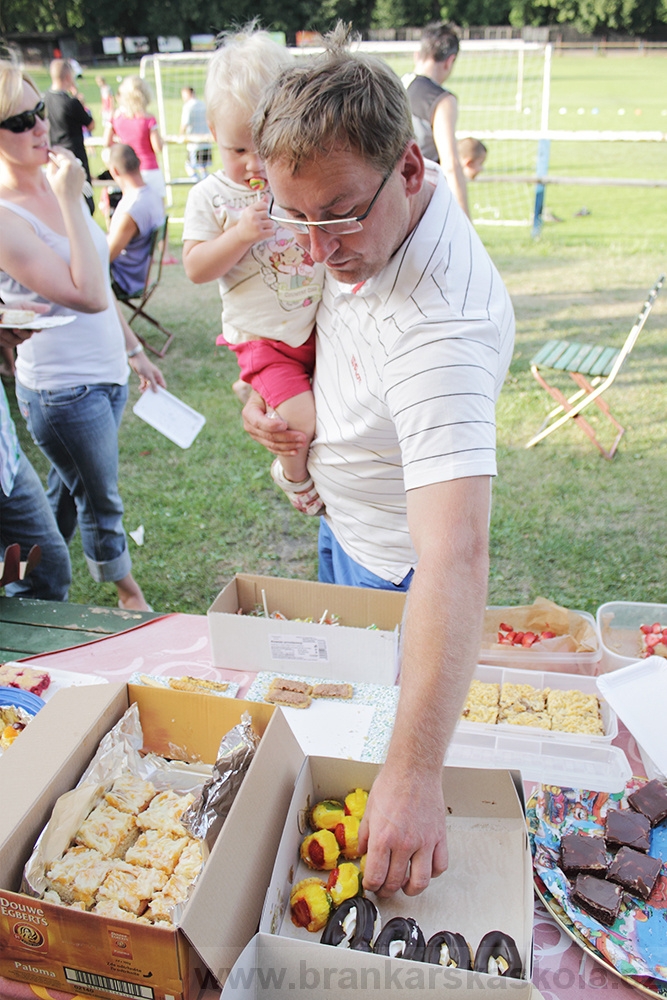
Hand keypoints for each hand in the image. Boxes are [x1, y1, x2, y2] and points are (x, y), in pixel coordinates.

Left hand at [0, 301, 48, 346]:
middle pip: (27, 336)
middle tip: (15, 328)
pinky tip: (0, 331)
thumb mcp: (23, 305)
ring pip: (17, 341)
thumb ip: (35, 307)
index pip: (38, 328)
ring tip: (2, 328)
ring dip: (9, 334)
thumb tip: (48, 308)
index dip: (37, 329)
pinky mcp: (9, 343)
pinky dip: (3, 337)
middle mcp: (26, 333)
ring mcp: (17, 339)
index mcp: (31, 325)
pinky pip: (9, 344)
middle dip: (21, 332)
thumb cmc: (11, 308)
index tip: (35, 327)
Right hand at [46, 147, 85, 201]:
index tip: (49, 149)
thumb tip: (51, 157)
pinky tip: (66, 163)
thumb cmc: (59, 189)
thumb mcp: (50, 175)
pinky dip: (71, 163)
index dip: (54, 150)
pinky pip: (76, 165)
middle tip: (54, 150)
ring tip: (60, 156)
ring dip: (66, 156)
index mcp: (68, 164)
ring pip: (73, 158)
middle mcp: (76, 165)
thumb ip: (51, 164)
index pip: (60, 153)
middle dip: (60, 151)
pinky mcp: (83, 173)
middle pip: (67, 153)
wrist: (70, 200)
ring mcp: (81, 169)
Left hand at [129, 351, 165, 391]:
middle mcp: (154, 377)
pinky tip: (140, 388)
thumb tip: (157, 392)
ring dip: (145, 389)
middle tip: (147, 394)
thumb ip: (153, 384)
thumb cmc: (144, 365)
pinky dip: (142, 386)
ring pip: (149, 386)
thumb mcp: (149, 376)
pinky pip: (144, 384)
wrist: (135, 358)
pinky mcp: (143, 377)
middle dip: (151, 390)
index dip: (161, 390)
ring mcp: (149, 377)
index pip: (162, 385)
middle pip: (155, 387)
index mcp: (158, 376)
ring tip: (141, 390)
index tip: (158, 395)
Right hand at [236, 198, 273, 244]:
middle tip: (260, 222)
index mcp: (250, 209)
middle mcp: (253, 216)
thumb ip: (259, 204)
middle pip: (269, 214)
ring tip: (261, 227)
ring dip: (268, 226)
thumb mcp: (250, 211)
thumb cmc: (247, 222)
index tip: (260, 214)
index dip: (264, 210)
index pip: (264, 205)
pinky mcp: (260, 234)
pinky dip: (269, 233)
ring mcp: (257, 225)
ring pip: (271, 223)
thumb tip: (267, 196)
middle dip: (266, 218)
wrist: (240, 235)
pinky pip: (272, 231)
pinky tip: (263, 232)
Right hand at [241, 390, 305, 455]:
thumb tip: (284, 406)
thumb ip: (274, 399)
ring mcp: (256, 435)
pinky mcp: (263, 440)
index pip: (259, 422)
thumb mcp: (269, 391)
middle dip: (287, 437)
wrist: (266, 396)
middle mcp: (249, 426)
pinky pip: (273, 448)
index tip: (285, 425)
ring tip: (302, 443)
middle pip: (268, 436)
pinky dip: (284, 451)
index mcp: (249, 412)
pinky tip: (295, 452)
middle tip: (302, 437)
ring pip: (272, 444)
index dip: (272, 426)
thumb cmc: (270, 391)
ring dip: (288, 445)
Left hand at [359, 762, 447, 897]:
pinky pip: (440, 866)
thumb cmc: (391, 784)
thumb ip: (365, 836)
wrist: (413, 769)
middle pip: (395, 883)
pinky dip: (433, 873)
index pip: (376, 877)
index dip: (371, 886)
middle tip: (384, 888)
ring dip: (411, 889)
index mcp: (383, 838)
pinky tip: (424, 867)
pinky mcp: (439, 837)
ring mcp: (424, 842)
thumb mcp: (369, 811)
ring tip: (405, 885)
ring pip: (421, 882)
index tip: (371, 885)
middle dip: (387, 890)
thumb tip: (362, 854)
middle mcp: (404, 844)